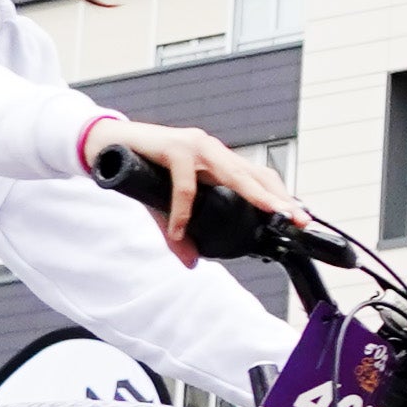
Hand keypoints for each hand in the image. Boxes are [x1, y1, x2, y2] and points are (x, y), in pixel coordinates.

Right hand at [90, 116, 301, 262]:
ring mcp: (195, 146)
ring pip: (232, 172)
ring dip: (254, 194)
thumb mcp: (165, 205)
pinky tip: (181, 231)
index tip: (298, 217)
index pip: (257, 177)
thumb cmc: (143, 167)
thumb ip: (179, 232)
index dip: (279, 196)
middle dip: (279, 197)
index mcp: (216, 160)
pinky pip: (185, 184)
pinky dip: (184, 210)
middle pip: (255, 174)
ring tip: (271, 213)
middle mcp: (212, 150)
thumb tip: (191, 263)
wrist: (108, 143)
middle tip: (297, 218)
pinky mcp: (173, 148)